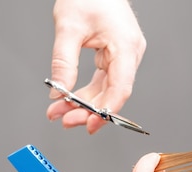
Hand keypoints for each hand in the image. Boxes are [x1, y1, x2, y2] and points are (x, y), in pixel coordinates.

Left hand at [46, 0, 146, 133]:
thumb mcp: (68, 27)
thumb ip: (64, 62)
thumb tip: (60, 91)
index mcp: (126, 46)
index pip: (121, 87)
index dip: (106, 109)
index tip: (90, 123)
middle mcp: (130, 54)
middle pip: (113, 93)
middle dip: (89, 110)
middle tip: (66, 120)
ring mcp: (125, 56)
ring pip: (107, 89)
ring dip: (86, 103)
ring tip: (62, 112)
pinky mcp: (116, 56)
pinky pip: (104, 80)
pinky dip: (88, 91)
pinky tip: (72, 100)